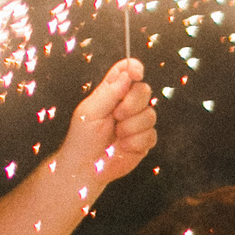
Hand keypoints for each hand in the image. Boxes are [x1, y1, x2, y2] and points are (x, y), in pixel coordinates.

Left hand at [49, 60, 156, 193]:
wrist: (87, 166)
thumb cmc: (83, 136)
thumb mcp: (91, 110)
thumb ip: (110, 92)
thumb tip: (128, 75)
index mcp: (112, 92)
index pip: (127, 71)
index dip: (134, 68)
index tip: (136, 73)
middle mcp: (127, 104)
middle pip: (144, 91)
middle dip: (131, 105)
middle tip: (116, 116)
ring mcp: (138, 122)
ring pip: (150, 115)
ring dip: (130, 127)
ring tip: (116, 135)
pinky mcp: (145, 140)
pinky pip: (151, 135)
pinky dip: (135, 142)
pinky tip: (123, 146)